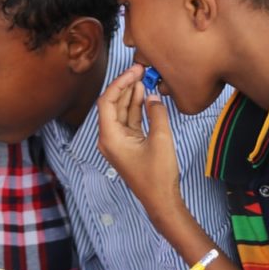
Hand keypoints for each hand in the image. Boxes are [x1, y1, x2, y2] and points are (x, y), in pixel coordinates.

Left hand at [96, 65, 183, 208]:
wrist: (161, 199)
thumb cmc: (158, 175)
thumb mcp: (161, 140)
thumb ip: (157, 113)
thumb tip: (153, 96)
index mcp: (110, 138)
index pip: (107, 102)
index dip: (119, 83)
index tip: (134, 71)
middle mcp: (109, 139)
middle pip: (112, 105)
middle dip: (125, 86)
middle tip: (140, 69)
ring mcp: (118, 142)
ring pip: (121, 111)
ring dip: (131, 95)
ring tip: (143, 77)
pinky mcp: (128, 144)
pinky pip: (129, 121)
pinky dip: (136, 107)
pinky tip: (144, 94)